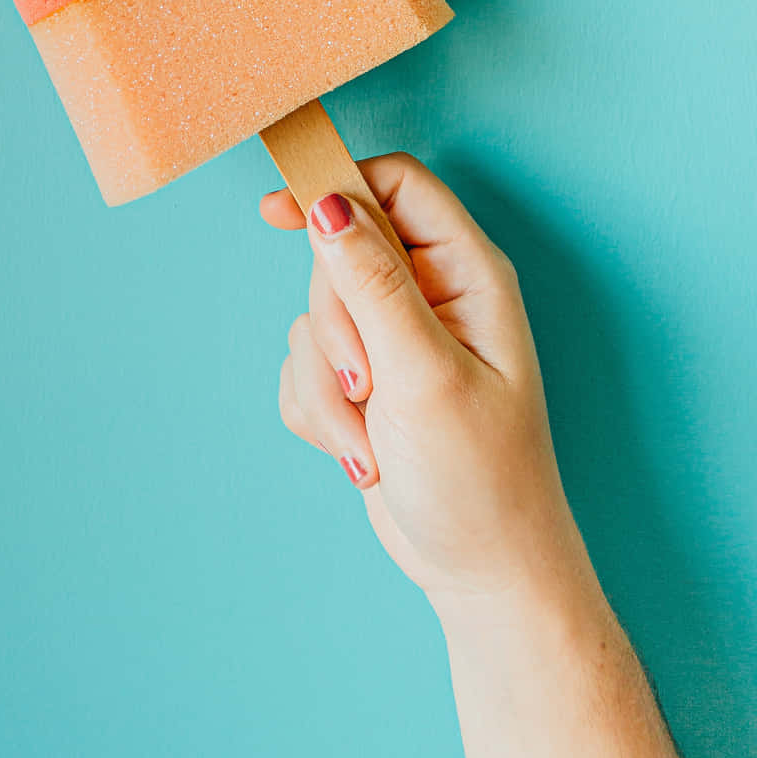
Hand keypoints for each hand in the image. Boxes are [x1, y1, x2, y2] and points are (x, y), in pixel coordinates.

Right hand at [263, 154, 589, 613]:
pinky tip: (361, 454)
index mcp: (467, 273)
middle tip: (367, 384)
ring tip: (373, 442)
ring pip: (313, 320)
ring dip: (326, 388)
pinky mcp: (363, 384)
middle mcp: (432, 296)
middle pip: (338, 254)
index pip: (395, 185)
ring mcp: (395, 342)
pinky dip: (318, 414)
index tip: (277, 210)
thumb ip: (372, 284)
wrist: (479, 572)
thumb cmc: (479, 477)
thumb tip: (326, 203)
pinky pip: (301, 368)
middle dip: (335, 330)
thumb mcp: (422, 374)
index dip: (336, 185)